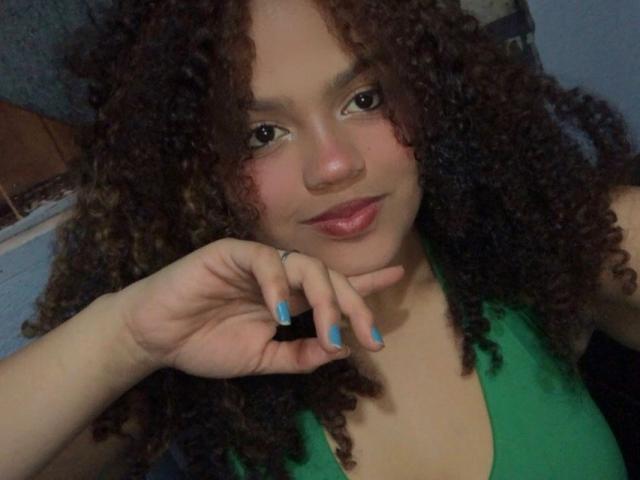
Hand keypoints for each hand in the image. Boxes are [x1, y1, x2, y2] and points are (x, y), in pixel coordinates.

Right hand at [115, 238, 403, 377]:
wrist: (156, 338)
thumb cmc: (204, 344)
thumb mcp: (261, 359)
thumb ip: (298, 356)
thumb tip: (341, 350)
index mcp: (287, 299)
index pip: (333, 288)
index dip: (365, 282)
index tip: (397, 275)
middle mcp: (279, 278)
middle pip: (329, 278)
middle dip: (354, 304)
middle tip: (370, 334)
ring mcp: (258, 263)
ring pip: (306, 266)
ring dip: (324, 300)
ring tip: (331, 334)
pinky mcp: (232, 252)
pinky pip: (266, 261)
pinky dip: (277, 286)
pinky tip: (282, 313)